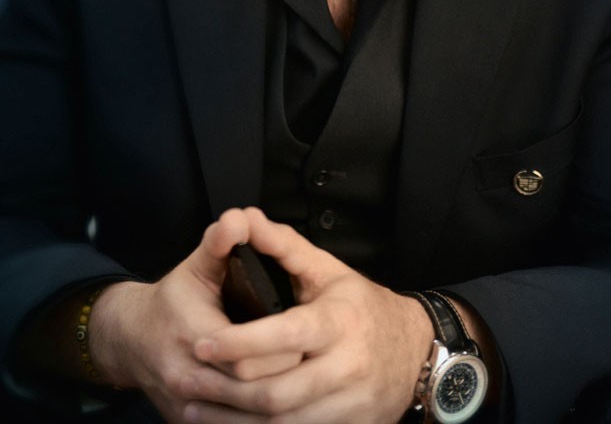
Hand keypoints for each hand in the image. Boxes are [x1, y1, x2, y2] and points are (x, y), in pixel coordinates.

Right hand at [88, 209, 299, 422]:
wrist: (130, 338)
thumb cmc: (173, 299)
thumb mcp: (197, 264)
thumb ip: (221, 242)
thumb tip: (239, 217)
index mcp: (193, 334)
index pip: (250, 357)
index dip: (282, 349)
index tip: (307, 339)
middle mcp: (186, 376)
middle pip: (252, 390)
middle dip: (286, 378)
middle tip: (313, 362)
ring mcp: (185, 406)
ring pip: (244, 416)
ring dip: (276, 403)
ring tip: (305, 385)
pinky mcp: (187, 423)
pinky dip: (255, 419)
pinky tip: (282, 408)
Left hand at [185, 207, 433, 423]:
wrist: (415, 352)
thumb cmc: (361, 305)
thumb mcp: (328, 269)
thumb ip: (283, 245)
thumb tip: (245, 218)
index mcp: (338, 322)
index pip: (284, 336)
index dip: (238, 342)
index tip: (200, 341)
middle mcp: (346, 367)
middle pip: (276, 391)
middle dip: (224, 390)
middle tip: (184, 380)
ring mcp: (348, 405)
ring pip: (282, 423)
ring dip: (232, 422)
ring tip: (193, 407)